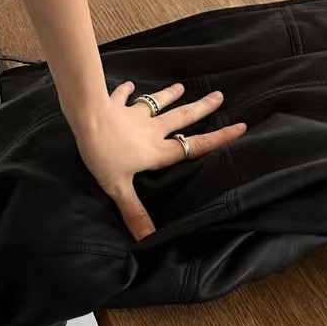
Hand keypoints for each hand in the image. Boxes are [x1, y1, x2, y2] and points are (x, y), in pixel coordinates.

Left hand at [71, 82, 246, 240]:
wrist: (86, 118)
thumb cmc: (103, 153)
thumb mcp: (119, 188)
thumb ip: (135, 212)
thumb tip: (149, 240)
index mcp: (157, 150)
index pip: (193, 147)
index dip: (218, 139)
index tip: (240, 127)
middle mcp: (151, 129)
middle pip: (181, 118)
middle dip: (201, 108)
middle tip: (219, 95)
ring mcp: (133, 114)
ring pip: (157, 103)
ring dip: (169, 95)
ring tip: (181, 87)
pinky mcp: (114, 104)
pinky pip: (122, 96)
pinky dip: (126, 91)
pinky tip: (130, 85)